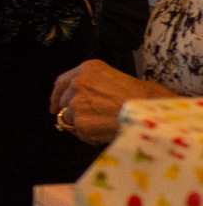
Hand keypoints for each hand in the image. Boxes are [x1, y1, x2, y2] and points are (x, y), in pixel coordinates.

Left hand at [51, 59, 175, 143]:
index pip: (61, 82)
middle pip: (64, 102)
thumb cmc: (144, 97)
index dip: (57, 96)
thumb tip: (85, 99)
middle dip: (72, 113)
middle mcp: (78, 83)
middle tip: (87, 122)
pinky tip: (107, 133)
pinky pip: (80, 133)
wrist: (151, 113)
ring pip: (70, 119)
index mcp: (88, 69)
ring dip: (83, 126)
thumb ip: (98, 86)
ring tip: (106, 126)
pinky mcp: (80, 121)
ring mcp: (77, 102)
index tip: (54, 106)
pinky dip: (90, 136)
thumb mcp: (119, 79)